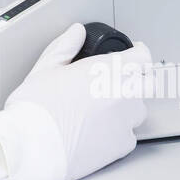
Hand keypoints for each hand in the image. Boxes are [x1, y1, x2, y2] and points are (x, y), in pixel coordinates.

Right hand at [1, 23, 148, 179]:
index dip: (136, 53)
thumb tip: (76, 33)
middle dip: (136, 80)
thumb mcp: (46, 67)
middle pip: (147, 83)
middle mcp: (124, 94)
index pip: (142, 56)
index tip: (130, 54)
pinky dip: (118, 132)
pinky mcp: (122, 146)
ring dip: (127, 107)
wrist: (32, 146)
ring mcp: (126, 121)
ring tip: (101, 110)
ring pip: (138, 110)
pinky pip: (128, 135)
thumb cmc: (36, 108)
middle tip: (115, 83)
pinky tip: (97, 131)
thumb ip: (66, 46)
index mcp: (107, 70)